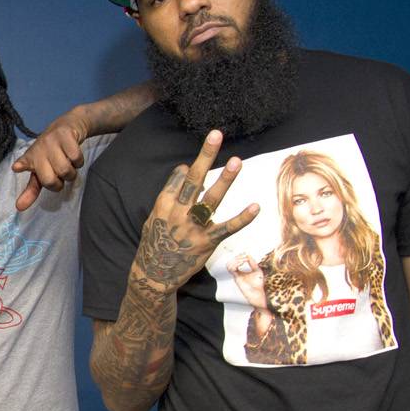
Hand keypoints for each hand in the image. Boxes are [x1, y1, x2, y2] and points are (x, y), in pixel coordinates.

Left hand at [12, 112, 86, 206]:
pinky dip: (79, 162)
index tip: (17, 167)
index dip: (22, 165)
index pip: (25, 163)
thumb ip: (31, 190)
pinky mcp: (66, 135)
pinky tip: (74, 156)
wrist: (68, 126)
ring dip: (71, 173)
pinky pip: (76, 158)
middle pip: (50, 179)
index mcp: (30, 158)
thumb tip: (19, 208)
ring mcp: (52, 141)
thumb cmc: (51, 153)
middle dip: (58, 183)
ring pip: (65, 170)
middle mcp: (39, 149)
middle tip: (59, 176)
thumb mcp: (40, 171)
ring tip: (68, 164)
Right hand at [131, 130, 259, 292]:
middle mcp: (178, 213)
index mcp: (163, 205)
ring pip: (211, 199)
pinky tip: (255, 207)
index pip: (179, 178)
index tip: (190, 168)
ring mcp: (193, 227)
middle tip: (216, 135)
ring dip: (224, 180)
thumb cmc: (155, 244)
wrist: (154, 275)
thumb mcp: (153, 218)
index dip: (186, 170)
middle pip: (193, 179)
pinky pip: (227, 228)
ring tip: (237, 161)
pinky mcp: (207, 242)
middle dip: (205, 156)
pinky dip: (242, 218)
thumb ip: (168, 195)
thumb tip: (183, 170)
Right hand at [226, 251, 266, 310]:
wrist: (259, 293)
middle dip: (238, 257)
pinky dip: (236, 264)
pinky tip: (243, 263)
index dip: (239, 256)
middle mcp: (237, 274)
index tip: (245, 253)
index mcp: (241, 272)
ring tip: (243, 260)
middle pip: (231, 262)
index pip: (236, 262)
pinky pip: (231, 269)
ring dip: (236, 260)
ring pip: (229, 265)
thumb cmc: (259, 284)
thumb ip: (252, 263)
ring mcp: (236, 276)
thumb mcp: (257, 270)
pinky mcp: (237, 278)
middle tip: (245, 256)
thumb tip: (249, 255)